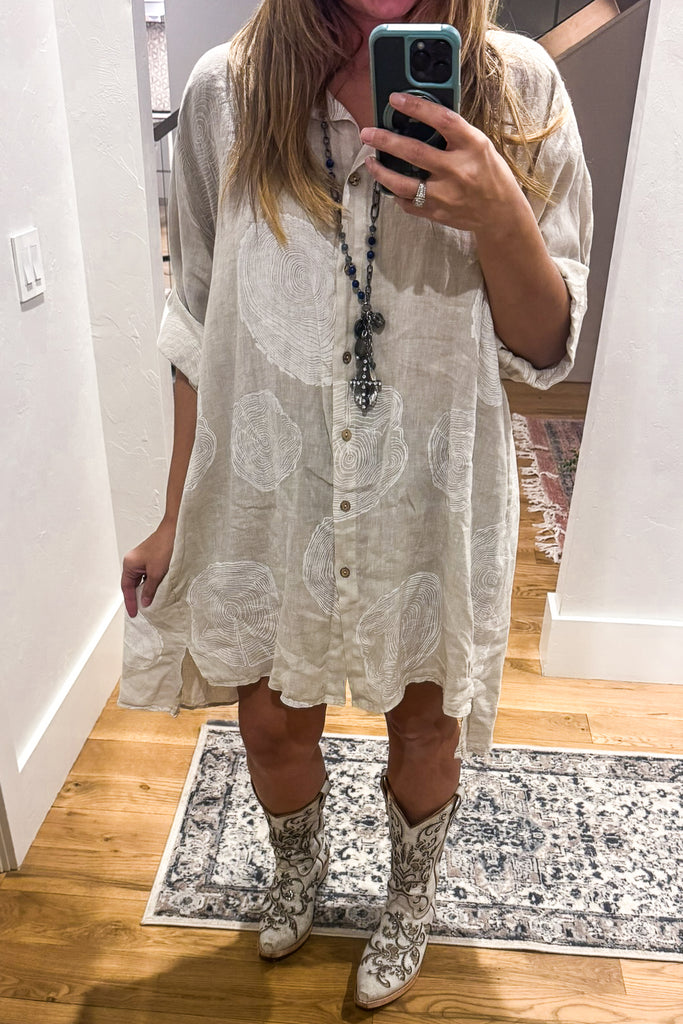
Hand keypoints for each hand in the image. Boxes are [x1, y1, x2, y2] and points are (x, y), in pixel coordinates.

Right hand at [121, 520, 175, 617]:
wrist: (176, 531)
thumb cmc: (164, 547)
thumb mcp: (156, 573)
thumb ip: (149, 589)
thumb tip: (144, 601)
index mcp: (129, 564)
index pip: (126, 587)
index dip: (130, 602)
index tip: (133, 614)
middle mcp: (133, 561)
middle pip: (132, 584)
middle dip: (136, 597)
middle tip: (139, 612)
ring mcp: (141, 559)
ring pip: (141, 580)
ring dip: (144, 590)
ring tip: (148, 604)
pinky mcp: (151, 558)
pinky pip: (147, 575)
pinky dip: (150, 584)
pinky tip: (156, 591)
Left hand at [360, 92, 523, 235]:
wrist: (501, 214)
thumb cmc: (490, 175)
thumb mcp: (480, 146)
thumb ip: (454, 135)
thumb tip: (421, 118)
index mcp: (473, 146)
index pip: (442, 120)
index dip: (416, 107)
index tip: (395, 99)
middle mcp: (458, 170)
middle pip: (414, 152)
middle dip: (385, 140)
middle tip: (367, 133)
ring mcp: (446, 195)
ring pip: (403, 184)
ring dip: (381, 172)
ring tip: (370, 161)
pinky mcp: (437, 213)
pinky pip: (408, 203)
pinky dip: (395, 193)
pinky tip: (389, 185)